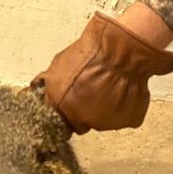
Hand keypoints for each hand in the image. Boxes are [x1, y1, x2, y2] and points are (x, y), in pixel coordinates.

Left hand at [33, 11, 172, 133]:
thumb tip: (42, 89)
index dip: (67, 110)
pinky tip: (123, 89)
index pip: (61, 122)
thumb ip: (50, 84)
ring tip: (110, 84)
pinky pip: (124, 115)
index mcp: (64, 109)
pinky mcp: (130, 120)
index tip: (72, 102)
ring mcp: (109, 123)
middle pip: (83, 121)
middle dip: (85, 108)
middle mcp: (84, 121)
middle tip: (93, 88)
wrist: (122, 50)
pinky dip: (124, 105)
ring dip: (105, 106)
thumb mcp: (59, 64)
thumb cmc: (92, 53)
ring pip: (104, 119)